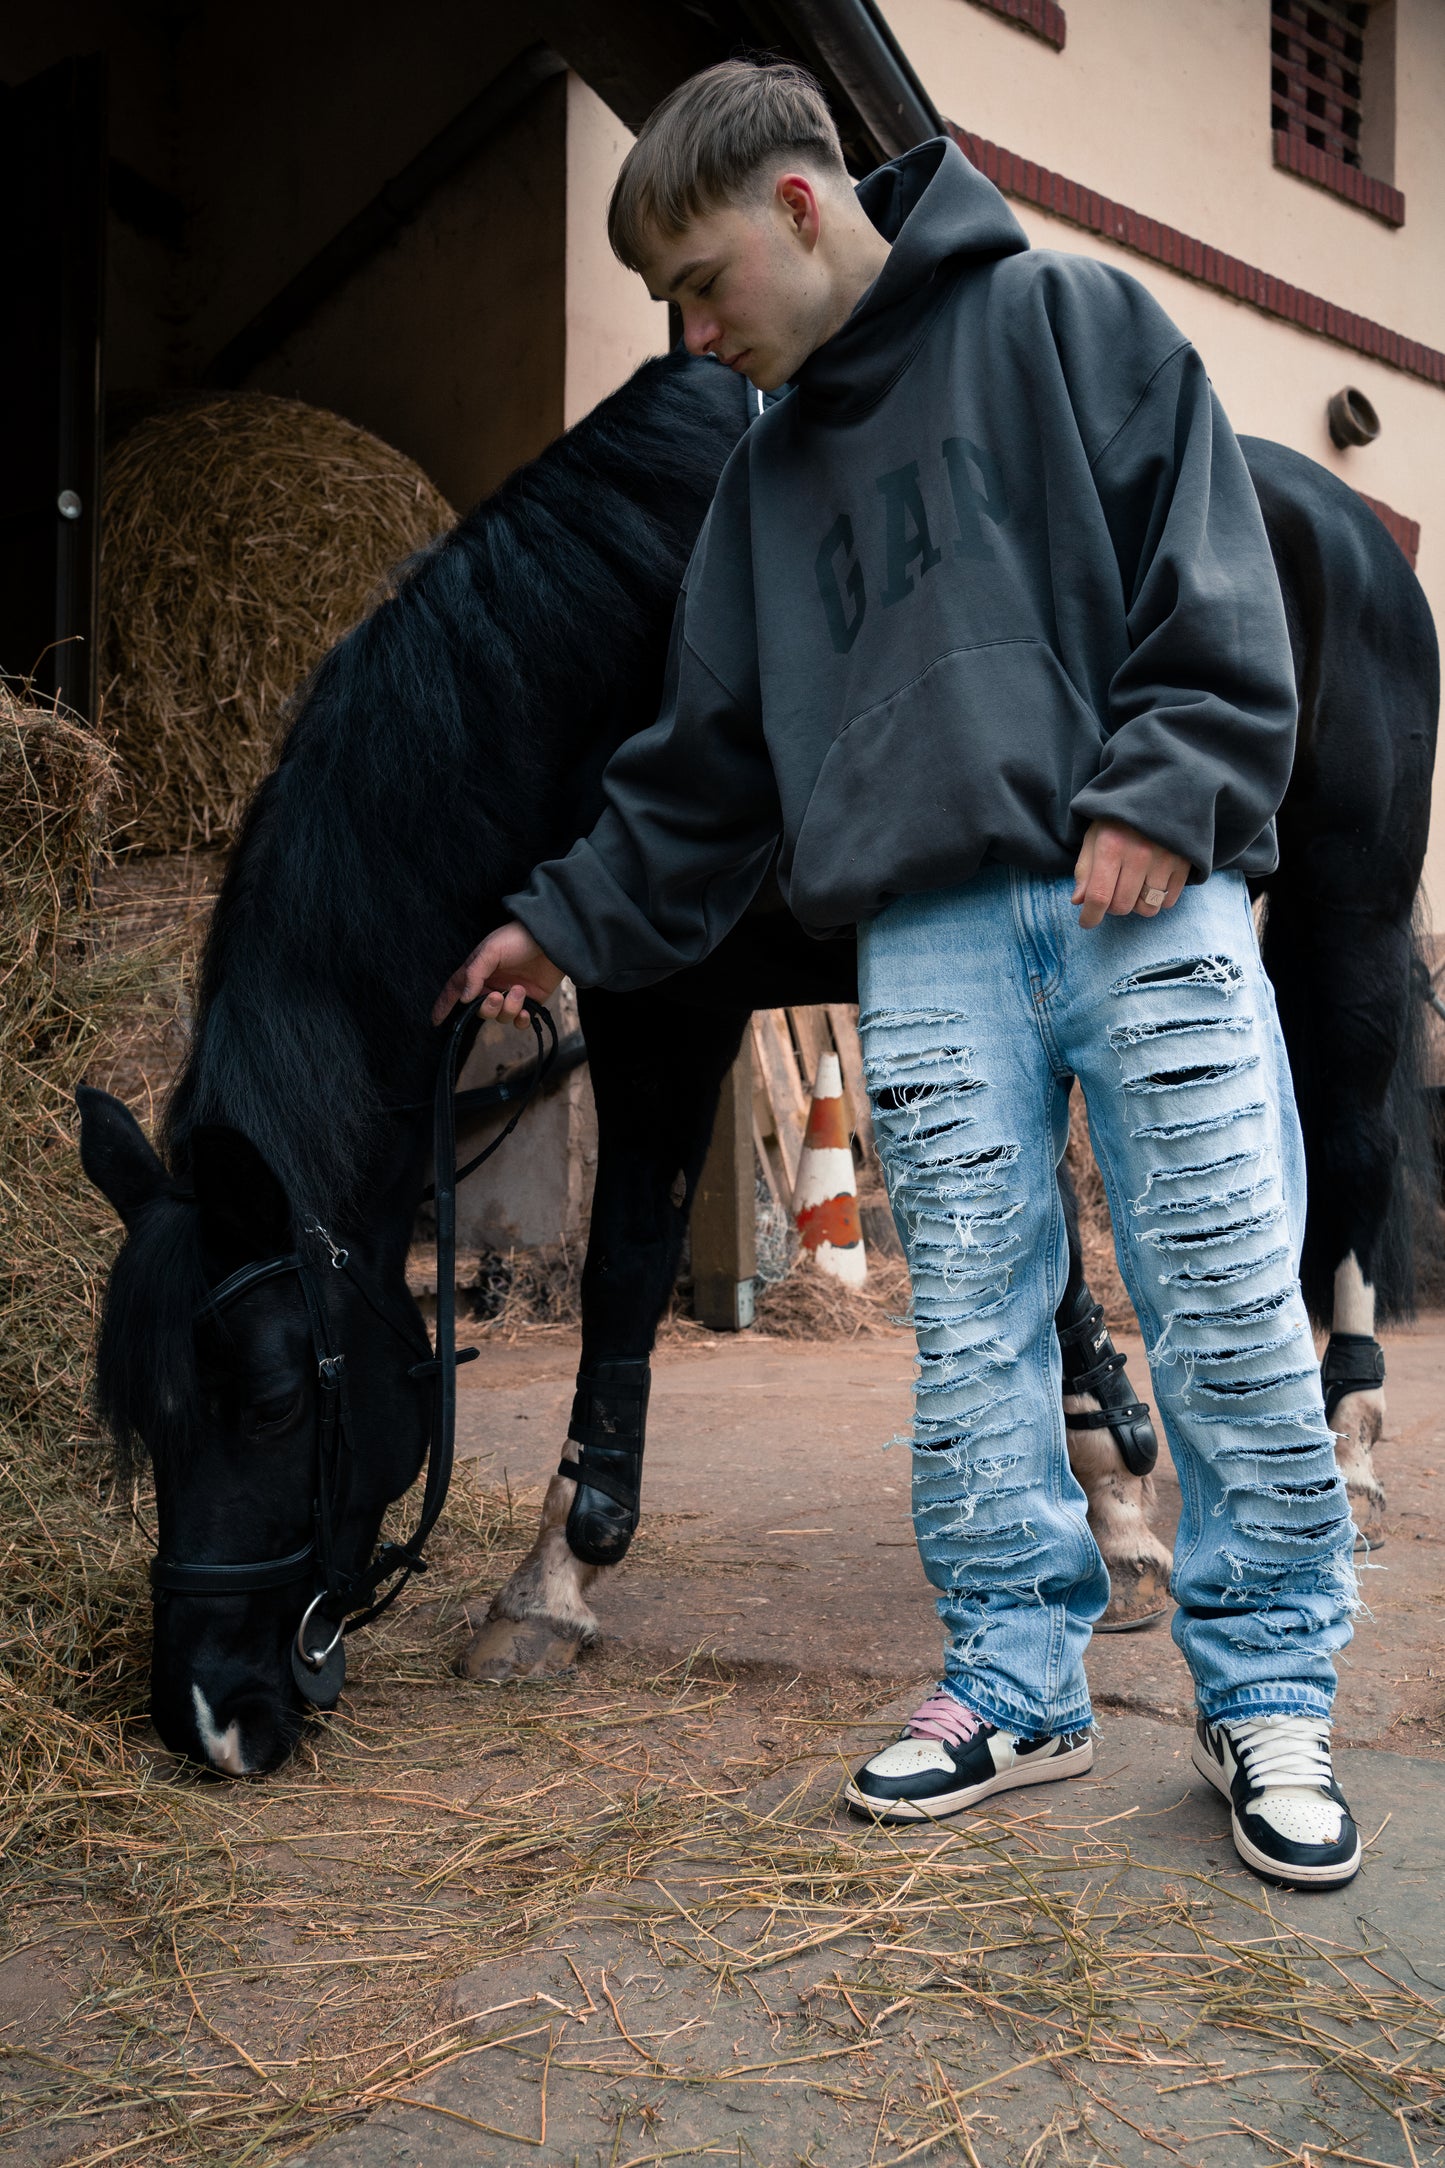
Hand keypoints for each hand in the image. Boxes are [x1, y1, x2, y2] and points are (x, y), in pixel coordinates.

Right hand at [432, 921, 563, 1027]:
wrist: (553, 939)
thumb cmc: (518, 938)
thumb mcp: (491, 950)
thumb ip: (474, 973)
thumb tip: (464, 999)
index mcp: (478, 970)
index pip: (456, 990)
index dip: (444, 1005)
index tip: (434, 1020)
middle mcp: (493, 984)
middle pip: (480, 1009)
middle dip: (487, 1007)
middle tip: (498, 996)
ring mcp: (512, 994)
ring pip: (501, 1016)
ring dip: (509, 1008)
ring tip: (520, 989)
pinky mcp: (531, 1001)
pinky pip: (520, 1022)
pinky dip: (521, 1020)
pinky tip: (527, 1011)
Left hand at [1073, 820, 1190, 929]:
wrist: (1161, 791)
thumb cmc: (1120, 818)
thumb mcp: (1095, 836)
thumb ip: (1085, 870)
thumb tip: (1079, 902)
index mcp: (1111, 846)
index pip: (1099, 896)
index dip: (1090, 917)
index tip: (1087, 922)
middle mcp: (1139, 854)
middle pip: (1122, 906)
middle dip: (1112, 907)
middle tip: (1112, 892)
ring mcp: (1165, 859)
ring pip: (1147, 908)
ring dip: (1136, 904)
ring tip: (1133, 887)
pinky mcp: (1184, 863)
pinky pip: (1169, 901)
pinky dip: (1158, 899)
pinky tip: (1151, 883)